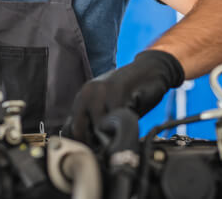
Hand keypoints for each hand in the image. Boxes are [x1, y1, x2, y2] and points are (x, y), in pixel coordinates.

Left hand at [68, 49, 183, 145]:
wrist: (150, 70)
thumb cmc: (130, 94)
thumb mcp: (108, 108)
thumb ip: (97, 123)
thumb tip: (90, 148)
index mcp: (82, 98)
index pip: (71, 128)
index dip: (84, 144)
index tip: (97, 152)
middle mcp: (87, 93)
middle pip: (80, 129)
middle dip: (94, 144)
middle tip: (109, 148)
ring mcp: (100, 90)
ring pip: (98, 126)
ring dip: (110, 136)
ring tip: (120, 134)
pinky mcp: (117, 90)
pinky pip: (115, 117)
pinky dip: (123, 126)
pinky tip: (130, 123)